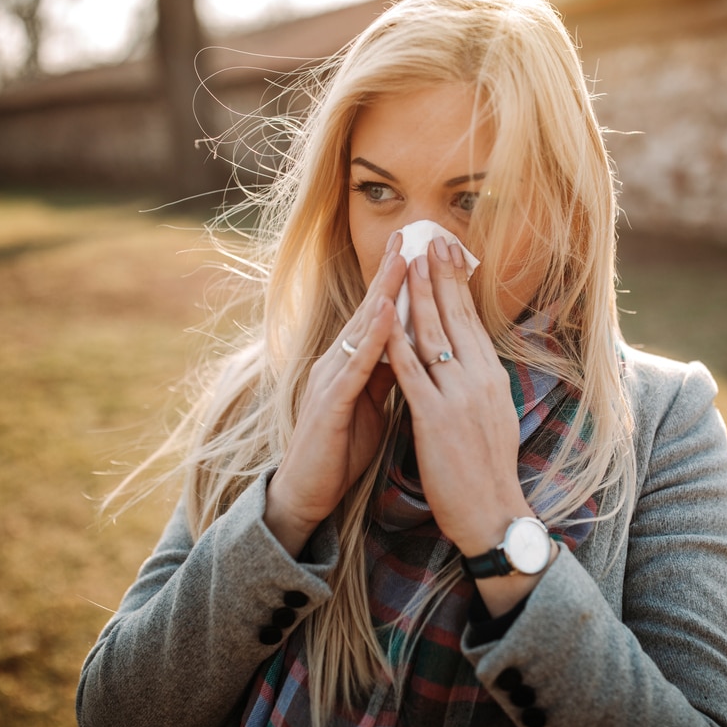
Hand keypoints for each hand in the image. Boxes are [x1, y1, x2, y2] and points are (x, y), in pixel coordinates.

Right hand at [264, 232, 406, 555]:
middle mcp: (336, 362)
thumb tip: (412, 349)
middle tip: (409, 235)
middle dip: (390, 273)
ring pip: (361, 329)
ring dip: (382, 293)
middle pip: (368, 310)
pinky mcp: (328, 403)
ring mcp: (330, 379)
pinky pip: (354, 366)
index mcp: (351, 363)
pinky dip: (371, 339)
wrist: (308, 492)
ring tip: (402, 260)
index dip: (397, 282)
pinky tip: (384, 315)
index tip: (418, 249)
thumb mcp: (373, 404)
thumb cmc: (340, 447)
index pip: (378, 315)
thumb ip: (387, 373)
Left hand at [385, 237, 539, 599]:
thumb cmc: (488, 471)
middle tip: (429, 238)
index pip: (472, 321)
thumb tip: (472, 357)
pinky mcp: (435, 418)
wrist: (492, 513)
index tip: (448, 253)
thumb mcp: (493, 417)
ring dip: (419, 295)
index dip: (458, 285)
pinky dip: (396, 341)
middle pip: (456, 317)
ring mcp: (458, 397)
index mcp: (492, 378)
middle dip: (441, 275)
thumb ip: (479, 384)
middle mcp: (479, 380)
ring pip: (433, 335)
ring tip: (409, 261)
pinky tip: (385, 317)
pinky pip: (411, 372)